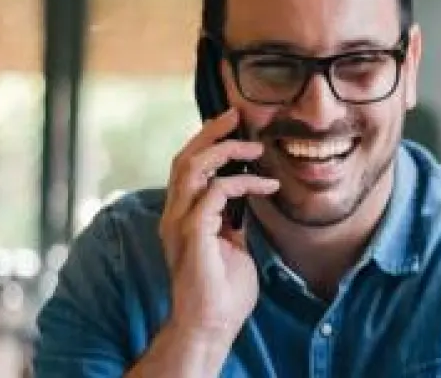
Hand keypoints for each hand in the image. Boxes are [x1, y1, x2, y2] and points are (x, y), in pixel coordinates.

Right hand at [159, 107, 278, 349]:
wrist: (213, 324)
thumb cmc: (223, 291)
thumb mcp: (232, 245)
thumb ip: (232, 220)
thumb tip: (245, 199)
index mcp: (181, 216)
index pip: (187, 167)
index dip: (207, 143)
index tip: (233, 127)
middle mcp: (174, 215)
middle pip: (184, 158)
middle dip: (210, 132)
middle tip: (236, 115)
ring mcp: (179, 223)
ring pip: (193, 167)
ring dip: (224, 150)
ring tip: (254, 147)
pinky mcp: (193, 233)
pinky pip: (215, 192)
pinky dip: (243, 183)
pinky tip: (266, 186)